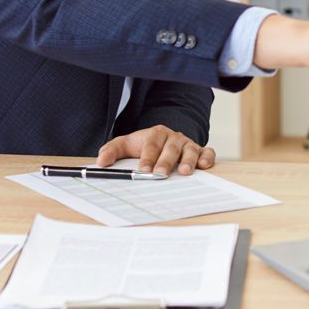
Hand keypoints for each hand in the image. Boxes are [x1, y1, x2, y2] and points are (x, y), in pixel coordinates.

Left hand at [95, 125, 215, 175]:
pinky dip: (207, 158)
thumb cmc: (143, 146)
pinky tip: (204, 166)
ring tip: (185, 172)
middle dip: (166, 161)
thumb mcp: (125, 145)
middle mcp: (173, 137)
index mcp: (156, 133)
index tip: (143, 170)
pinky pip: (207, 152)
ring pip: (191, 149)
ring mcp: (188, 144)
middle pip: (171, 148)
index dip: (147, 157)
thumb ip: (111, 151)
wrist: (161, 141)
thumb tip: (100, 162)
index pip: (151, 144)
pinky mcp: (200, 151)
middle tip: (160, 174)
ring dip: (189, 160)